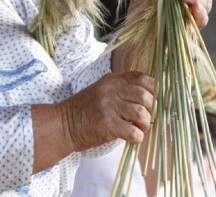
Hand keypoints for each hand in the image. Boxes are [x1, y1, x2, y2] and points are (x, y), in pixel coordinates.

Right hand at [32, 71, 155, 172]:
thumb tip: (147, 98)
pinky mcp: (107, 125)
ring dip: (145, 124)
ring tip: (139, 129)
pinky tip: (132, 138)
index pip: (141, 77)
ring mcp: (108, 106)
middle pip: (144, 95)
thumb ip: (120, 90)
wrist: (62, 125)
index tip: (151, 101)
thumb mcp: (100, 91)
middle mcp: (110, 90)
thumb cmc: (83, 110)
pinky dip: (137, 137)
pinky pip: (133, 131)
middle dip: (150, 109)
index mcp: (111, 80)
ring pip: (141, 113)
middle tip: (145, 118)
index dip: (152, 90)